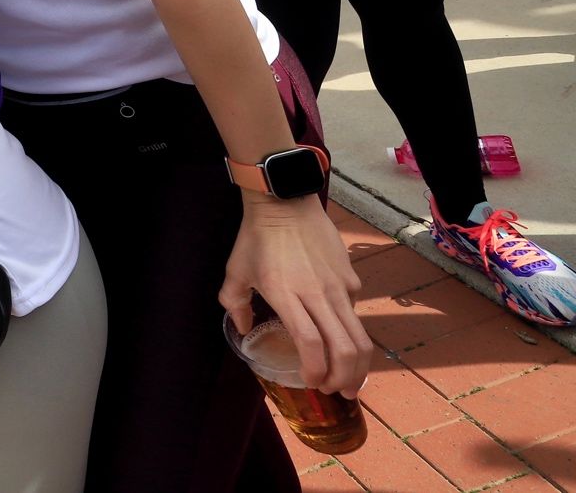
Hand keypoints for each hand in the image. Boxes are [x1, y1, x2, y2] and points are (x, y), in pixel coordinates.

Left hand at [222, 196, 372, 396]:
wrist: (285, 202)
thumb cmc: (256, 238)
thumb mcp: (235, 271)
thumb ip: (234, 303)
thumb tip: (242, 327)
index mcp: (286, 295)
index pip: (310, 342)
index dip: (315, 369)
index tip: (310, 383)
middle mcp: (317, 294)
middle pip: (344, 347)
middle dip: (344, 378)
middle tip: (336, 391)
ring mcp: (338, 286)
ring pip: (359, 336)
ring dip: (358, 365)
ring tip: (350, 380)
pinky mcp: (350, 277)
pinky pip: (354, 313)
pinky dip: (351, 333)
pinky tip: (340, 338)